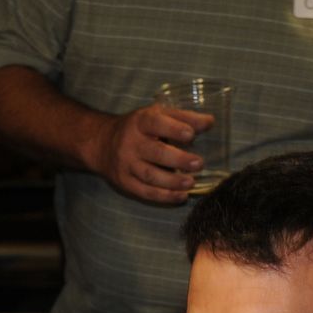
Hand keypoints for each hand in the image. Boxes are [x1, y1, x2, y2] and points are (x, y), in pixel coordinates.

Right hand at [90, 104, 211, 203]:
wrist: (103, 144)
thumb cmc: (139, 128)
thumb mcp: (157, 115)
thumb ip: (183, 118)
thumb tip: (210, 122)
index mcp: (140, 121)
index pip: (156, 123)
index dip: (173, 129)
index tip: (190, 135)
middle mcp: (131, 142)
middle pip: (155, 152)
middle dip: (178, 159)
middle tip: (198, 163)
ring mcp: (126, 164)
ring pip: (150, 175)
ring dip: (173, 182)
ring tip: (191, 182)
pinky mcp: (125, 182)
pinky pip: (145, 192)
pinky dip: (164, 196)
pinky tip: (181, 196)